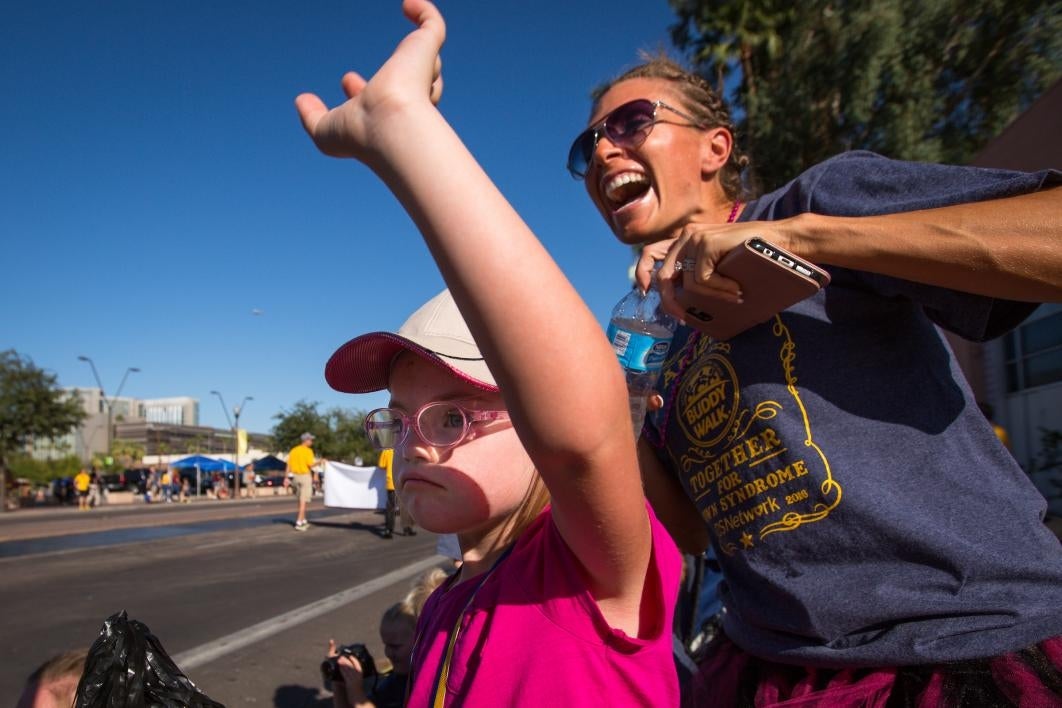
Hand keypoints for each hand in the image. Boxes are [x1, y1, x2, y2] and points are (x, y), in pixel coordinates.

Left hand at [295, 0, 444, 162]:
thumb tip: (301, 100)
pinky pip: (432, 26)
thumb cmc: (360, 134)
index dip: (360, 91)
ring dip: (423, 50)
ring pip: (428, 60)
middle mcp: (411, 95)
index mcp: (390, 114)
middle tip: (383, 57)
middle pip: (413, 82)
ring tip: (415, 37)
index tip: (346, 80)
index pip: (381, 100)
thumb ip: (311, 117)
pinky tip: (407, 4)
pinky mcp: (426, 49)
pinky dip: (424, 12)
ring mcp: (421, 71)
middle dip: (400, 70)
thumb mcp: (324, 131)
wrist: (388, 125)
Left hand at [641, 221, 795, 325]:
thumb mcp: (718, 264)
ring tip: (734, 296)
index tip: (645, 291)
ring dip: (712, 297)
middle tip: (682, 318)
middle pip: (664, 275)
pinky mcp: (706, 243)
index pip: (651, 253)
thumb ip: (697, 270)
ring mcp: (695, 238)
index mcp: (685, 241)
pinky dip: (721, 289)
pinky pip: (703, 280)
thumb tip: (678, 299)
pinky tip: (736, 286)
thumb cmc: (752, 256)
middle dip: (671, 302)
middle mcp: (686, 237)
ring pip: (690, 283)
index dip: (642, 272)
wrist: (779, 240)